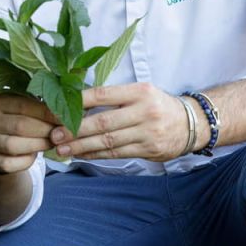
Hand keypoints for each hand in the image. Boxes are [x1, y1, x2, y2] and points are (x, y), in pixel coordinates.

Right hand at [0, 93, 56, 173]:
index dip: (46, 112)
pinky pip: (10, 163)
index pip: (23, 105)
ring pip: (13, 145)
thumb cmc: (18, 118)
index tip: (64, 118)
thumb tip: (65, 110)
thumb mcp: (23, 106)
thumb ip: (38, 105)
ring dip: (38, 145)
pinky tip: (34, 155)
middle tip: (61, 132)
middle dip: (45, 130)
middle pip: (20, 125)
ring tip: (51, 142)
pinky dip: (26, 161)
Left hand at [51, 82, 189, 162]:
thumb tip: (76, 102)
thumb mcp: (141, 92)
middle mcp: (144, 111)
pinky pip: (116, 153)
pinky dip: (96, 154)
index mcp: (139, 91)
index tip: (57, 109)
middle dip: (75, 130)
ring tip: (62, 149)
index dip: (78, 103)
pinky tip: (81, 154)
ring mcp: (147, 132)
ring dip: (81, 146)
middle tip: (54, 135)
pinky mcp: (149, 150)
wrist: (191, 123)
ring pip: (108, 141)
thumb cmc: (158, 105)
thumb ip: (114, 97)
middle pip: (102, 122)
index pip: (102, 95)